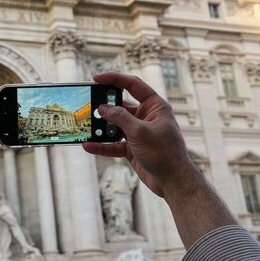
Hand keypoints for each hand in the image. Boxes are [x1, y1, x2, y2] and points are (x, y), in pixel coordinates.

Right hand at [82, 72, 198, 198]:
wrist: (173, 181)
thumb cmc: (164, 153)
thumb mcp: (139, 131)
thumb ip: (119, 117)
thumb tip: (102, 108)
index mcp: (154, 106)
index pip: (133, 85)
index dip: (114, 79)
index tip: (96, 78)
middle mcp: (146, 117)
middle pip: (120, 105)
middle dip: (104, 106)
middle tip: (88, 104)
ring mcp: (138, 132)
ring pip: (114, 125)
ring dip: (101, 128)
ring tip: (86, 127)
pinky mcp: (132, 148)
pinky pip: (113, 143)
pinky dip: (102, 145)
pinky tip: (89, 145)